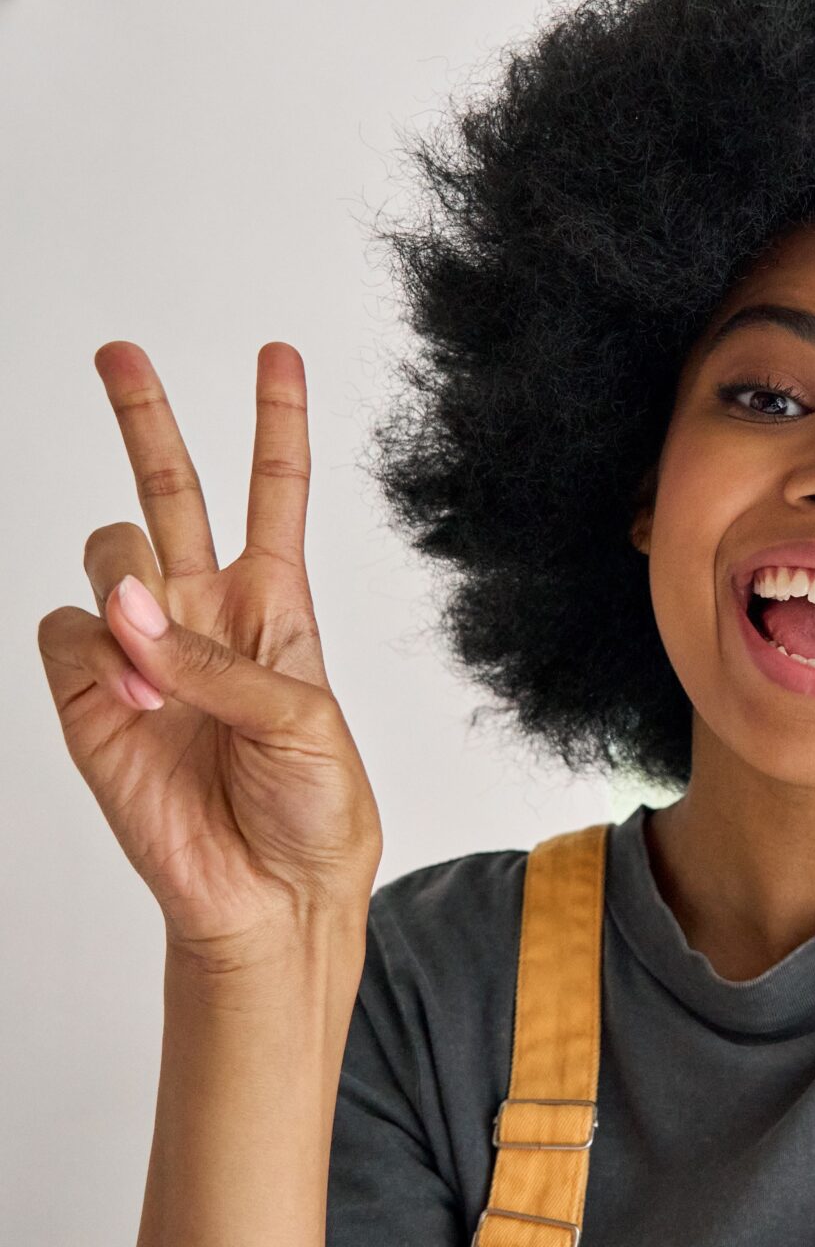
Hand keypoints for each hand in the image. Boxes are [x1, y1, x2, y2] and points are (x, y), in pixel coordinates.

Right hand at [37, 342, 383, 969]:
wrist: (272, 893)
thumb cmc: (315, 806)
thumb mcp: (305, 721)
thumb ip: (223, 662)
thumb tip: (132, 611)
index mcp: (276, 605)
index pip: (275, 494)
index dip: (276, 423)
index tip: (279, 354)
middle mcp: (205, 614)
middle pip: (170, 492)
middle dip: (146, 419)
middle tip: (119, 353)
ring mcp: (143, 651)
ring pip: (109, 556)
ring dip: (132, 594)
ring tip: (164, 674)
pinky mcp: (88, 698)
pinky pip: (66, 634)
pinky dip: (97, 655)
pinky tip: (133, 698)